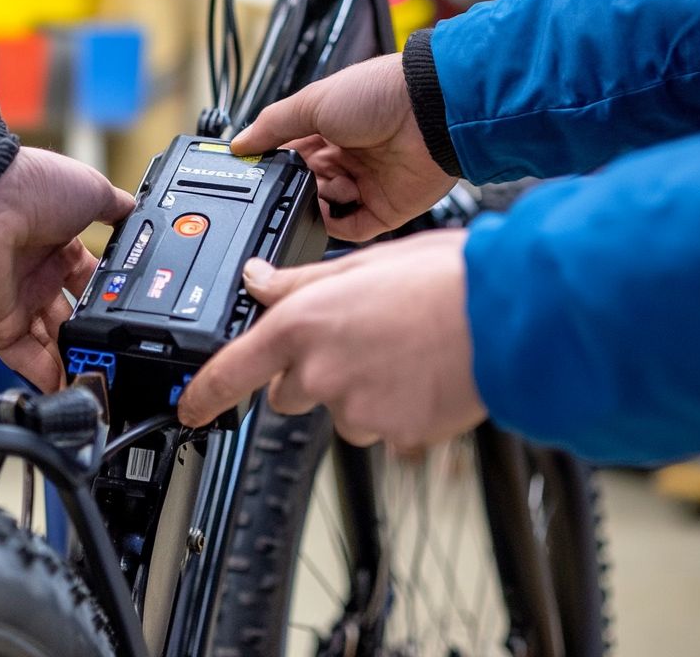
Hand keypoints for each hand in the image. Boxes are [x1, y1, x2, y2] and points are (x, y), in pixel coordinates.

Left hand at [0, 147, 134, 391]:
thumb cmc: (32, 186)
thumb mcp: (92, 191)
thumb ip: (118, 209)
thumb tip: (139, 213)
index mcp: (59, 247)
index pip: (91, 285)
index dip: (111, 304)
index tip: (131, 321)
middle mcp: (36, 276)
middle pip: (71, 320)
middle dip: (93, 340)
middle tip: (118, 359)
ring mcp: (16, 301)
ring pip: (51, 346)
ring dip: (75, 364)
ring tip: (102, 383)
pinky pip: (25, 360)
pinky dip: (49, 378)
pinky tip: (73, 389)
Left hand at [177, 230, 485, 448]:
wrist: (508, 318)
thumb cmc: (444, 281)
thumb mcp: (361, 263)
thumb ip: (299, 280)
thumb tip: (257, 278)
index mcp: (302, 326)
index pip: (230, 371)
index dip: (203, 395)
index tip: (191, 407)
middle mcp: (320, 372)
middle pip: (289, 392)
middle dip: (311, 374)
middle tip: (358, 342)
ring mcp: (356, 409)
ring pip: (341, 411)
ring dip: (359, 392)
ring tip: (402, 354)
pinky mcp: (394, 435)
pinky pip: (384, 429)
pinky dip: (397, 409)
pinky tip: (422, 377)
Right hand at [232, 53, 455, 240]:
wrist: (430, 112)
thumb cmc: (381, 94)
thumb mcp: (312, 102)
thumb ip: (272, 126)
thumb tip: (239, 144)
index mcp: (329, 130)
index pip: (291, 157)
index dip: (275, 166)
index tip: (257, 172)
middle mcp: (347, 158)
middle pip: (305, 186)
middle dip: (295, 186)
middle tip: (293, 178)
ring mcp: (366, 184)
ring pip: (324, 209)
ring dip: (315, 202)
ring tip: (324, 184)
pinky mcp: (385, 209)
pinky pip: (351, 229)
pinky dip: (335, 226)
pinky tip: (328, 212)